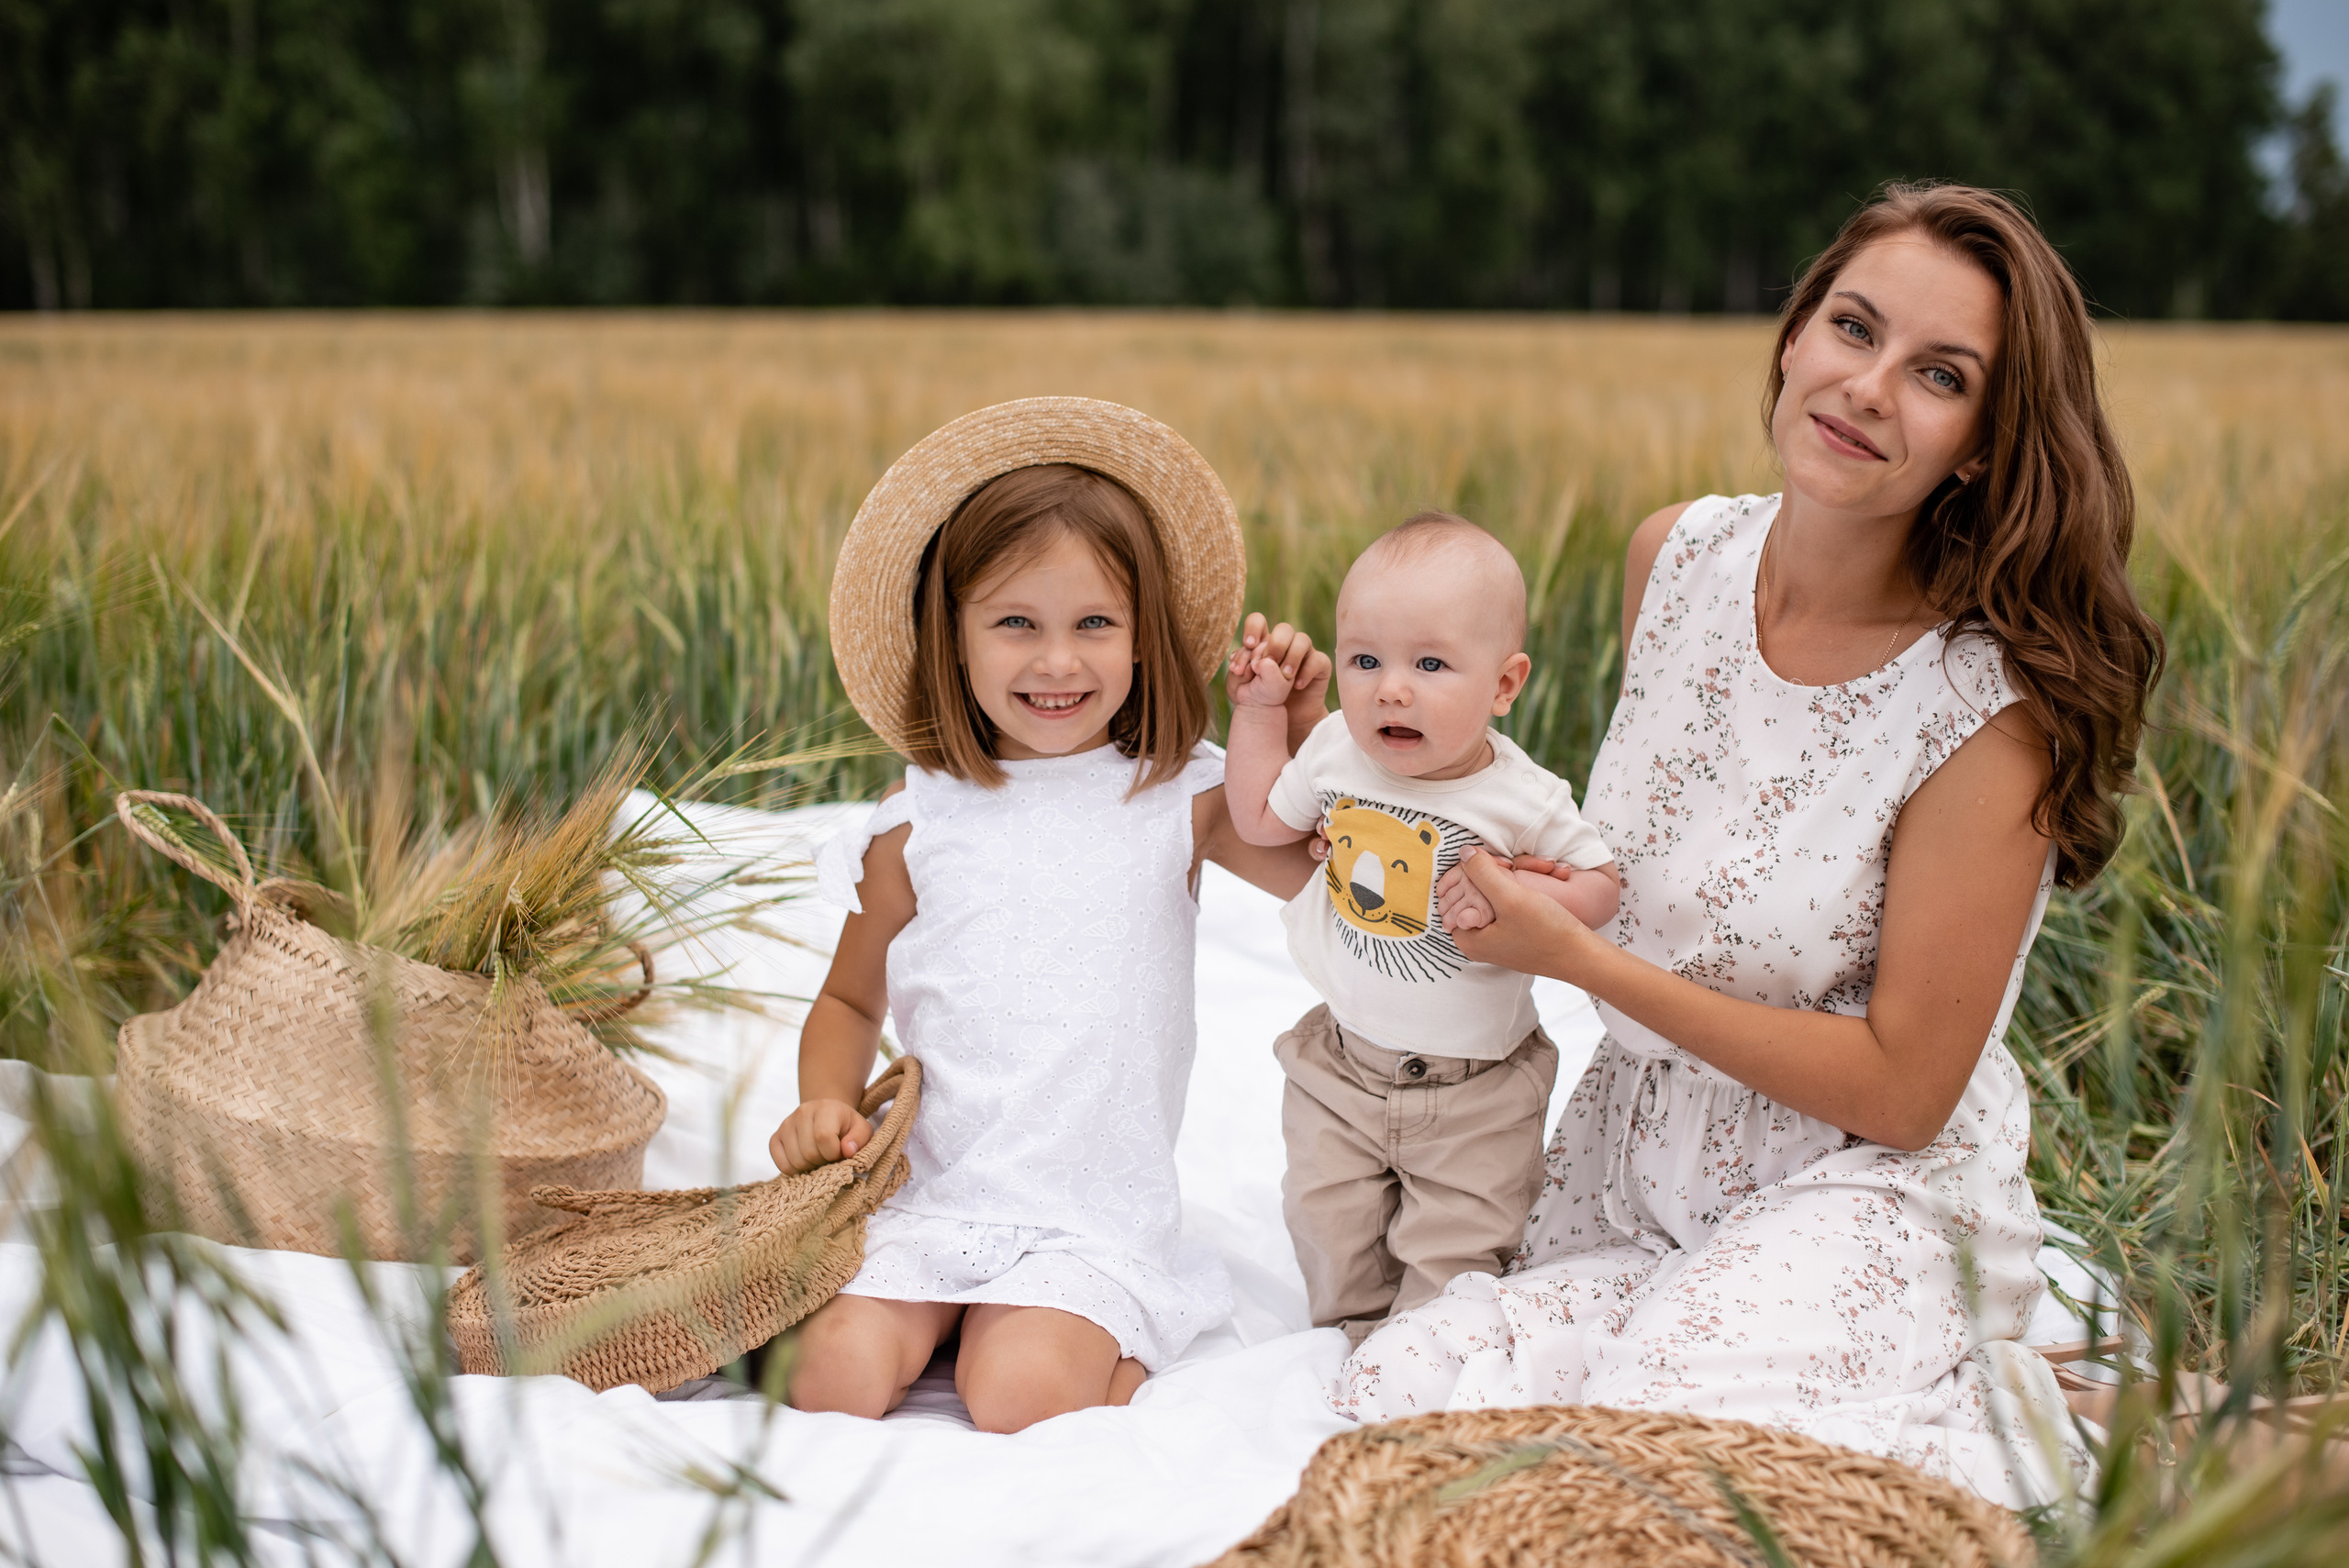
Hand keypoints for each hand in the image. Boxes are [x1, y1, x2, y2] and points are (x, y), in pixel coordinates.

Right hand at [770, 1098, 872, 1174]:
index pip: (823, 1137)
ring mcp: (786, 1124)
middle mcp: (802, 1112)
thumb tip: (847, 1151)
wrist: (825, 1115)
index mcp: (826, 1107)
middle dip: (823, 1161)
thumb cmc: (845, 1126)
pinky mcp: (775, 1138)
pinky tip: (805, 1160)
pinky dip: (795, 1170)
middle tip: (829, 1156)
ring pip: (795, 1161)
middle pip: (808, 1153)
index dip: (834, 1153)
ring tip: (818, 1157)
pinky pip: (781, 1165)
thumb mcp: (861, 1130)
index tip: (840, 1153)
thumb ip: (860, 1139)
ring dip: (810, 1167)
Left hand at [1227, 613, 1324, 710]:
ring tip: (1285, 676)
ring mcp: (1304, 654)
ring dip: (1292, 656)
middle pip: (1283, 628)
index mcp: (1264, 643)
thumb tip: (1254, 658)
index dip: (1253, 627)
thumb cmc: (1259, 699)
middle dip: (1274, 644)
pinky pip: (1318, 659)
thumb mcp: (1239, 687)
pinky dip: (1307, 671)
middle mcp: (1285, 644)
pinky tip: (1297, 686)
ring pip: (1302, 639)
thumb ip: (1239, 670)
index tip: (1248, 644)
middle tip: (1266, 664)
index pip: (1258, 622)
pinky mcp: (1319, 666)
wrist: (1283, 718)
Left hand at [1442, 847, 1597, 979]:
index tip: (1501, 869)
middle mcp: (1477, 944)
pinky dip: (1516, 895)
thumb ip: (1482, 873)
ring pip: (1491, 898)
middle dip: (1493, 877)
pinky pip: (1506, 908)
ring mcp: (1496, 942)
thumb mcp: (1510, 897)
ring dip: (1508, 883)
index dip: (1475, 874)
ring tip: (1530, 880)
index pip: (1455, 894)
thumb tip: (1463, 853)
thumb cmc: (1546, 930)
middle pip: (1473, 895)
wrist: (1581, 955)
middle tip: (1515, 871)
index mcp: (1467, 939)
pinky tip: (1534, 895)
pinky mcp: (1513, 938)